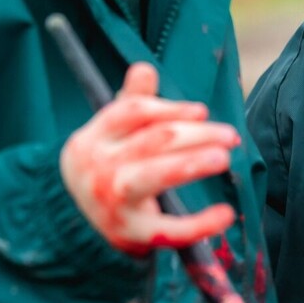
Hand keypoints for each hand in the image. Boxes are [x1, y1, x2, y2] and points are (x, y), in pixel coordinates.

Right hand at [60, 63, 238, 256]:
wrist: (74, 223)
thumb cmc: (105, 168)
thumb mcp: (109, 137)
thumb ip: (130, 102)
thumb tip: (144, 68)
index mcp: (92, 139)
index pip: (132, 112)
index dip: (170, 108)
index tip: (201, 111)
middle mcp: (99, 168)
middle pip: (153, 141)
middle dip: (196, 134)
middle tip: (229, 135)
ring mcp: (113, 202)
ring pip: (157, 175)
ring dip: (193, 163)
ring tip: (224, 158)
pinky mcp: (131, 234)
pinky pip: (170, 229)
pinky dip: (201, 223)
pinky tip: (226, 214)